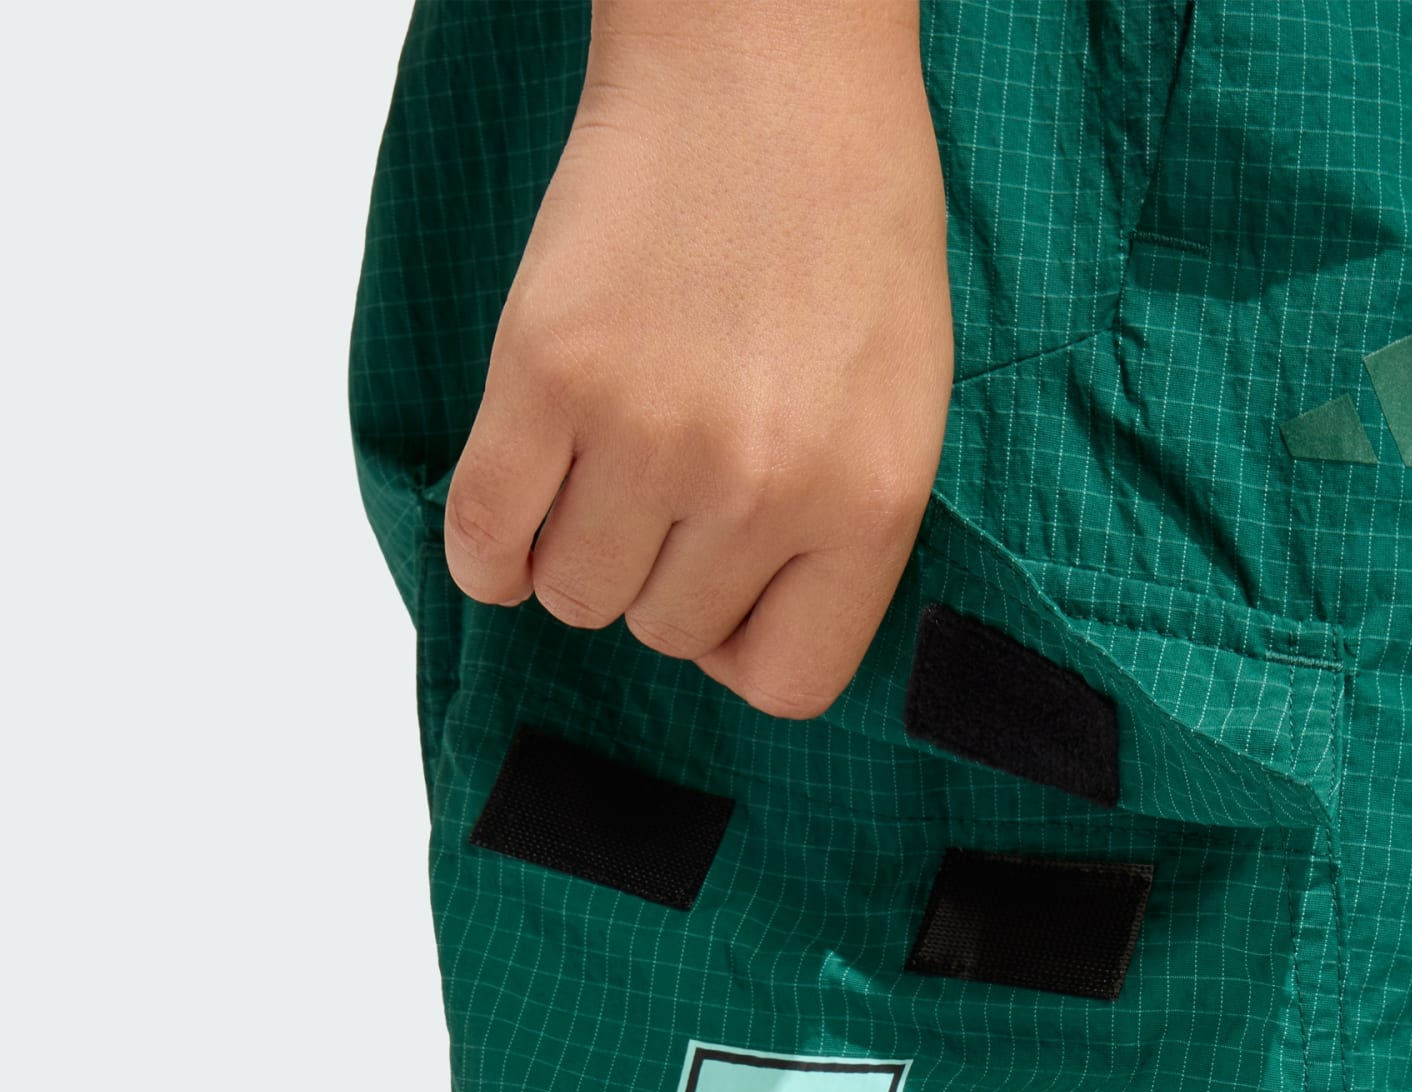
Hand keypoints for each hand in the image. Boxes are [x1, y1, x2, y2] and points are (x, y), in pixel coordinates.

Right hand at [443, 0, 952, 719]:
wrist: (770, 65)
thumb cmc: (850, 224)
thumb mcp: (904, 407)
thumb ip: (839, 534)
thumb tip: (745, 636)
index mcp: (868, 505)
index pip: (787, 683)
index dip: (746, 647)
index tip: (730, 598)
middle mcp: (763, 488)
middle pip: (668, 633)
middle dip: (660, 578)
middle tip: (667, 491)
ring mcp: (650, 434)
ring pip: (576, 594)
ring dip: (575, 556)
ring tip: (599, 477)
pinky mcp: (546, 374)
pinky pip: (484, 534)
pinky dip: (486, 546)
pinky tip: (512, 512)